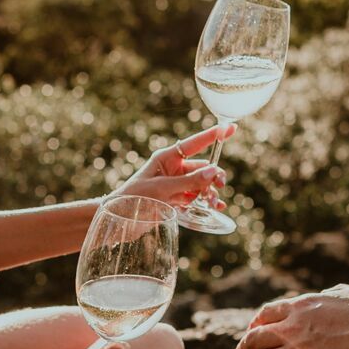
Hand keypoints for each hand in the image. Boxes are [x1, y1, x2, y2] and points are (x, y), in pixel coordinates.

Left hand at [116, 123, 232, 209]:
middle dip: (214, 175)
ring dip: (211, 191)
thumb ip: (189, 181)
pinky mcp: (176, 200)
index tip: (230, 127)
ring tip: (215, 203)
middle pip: (203, 167)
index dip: (213, 136)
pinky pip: (197, 198)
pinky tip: (215, 208)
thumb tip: (214, 172)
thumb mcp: (161, 188)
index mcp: (167, 158)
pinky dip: (206, 202)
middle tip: (220, 185)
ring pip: (202, 184)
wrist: (117, 220)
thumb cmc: (133, 198)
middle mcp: (173, 169)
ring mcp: (176, 185)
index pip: (195, 144)